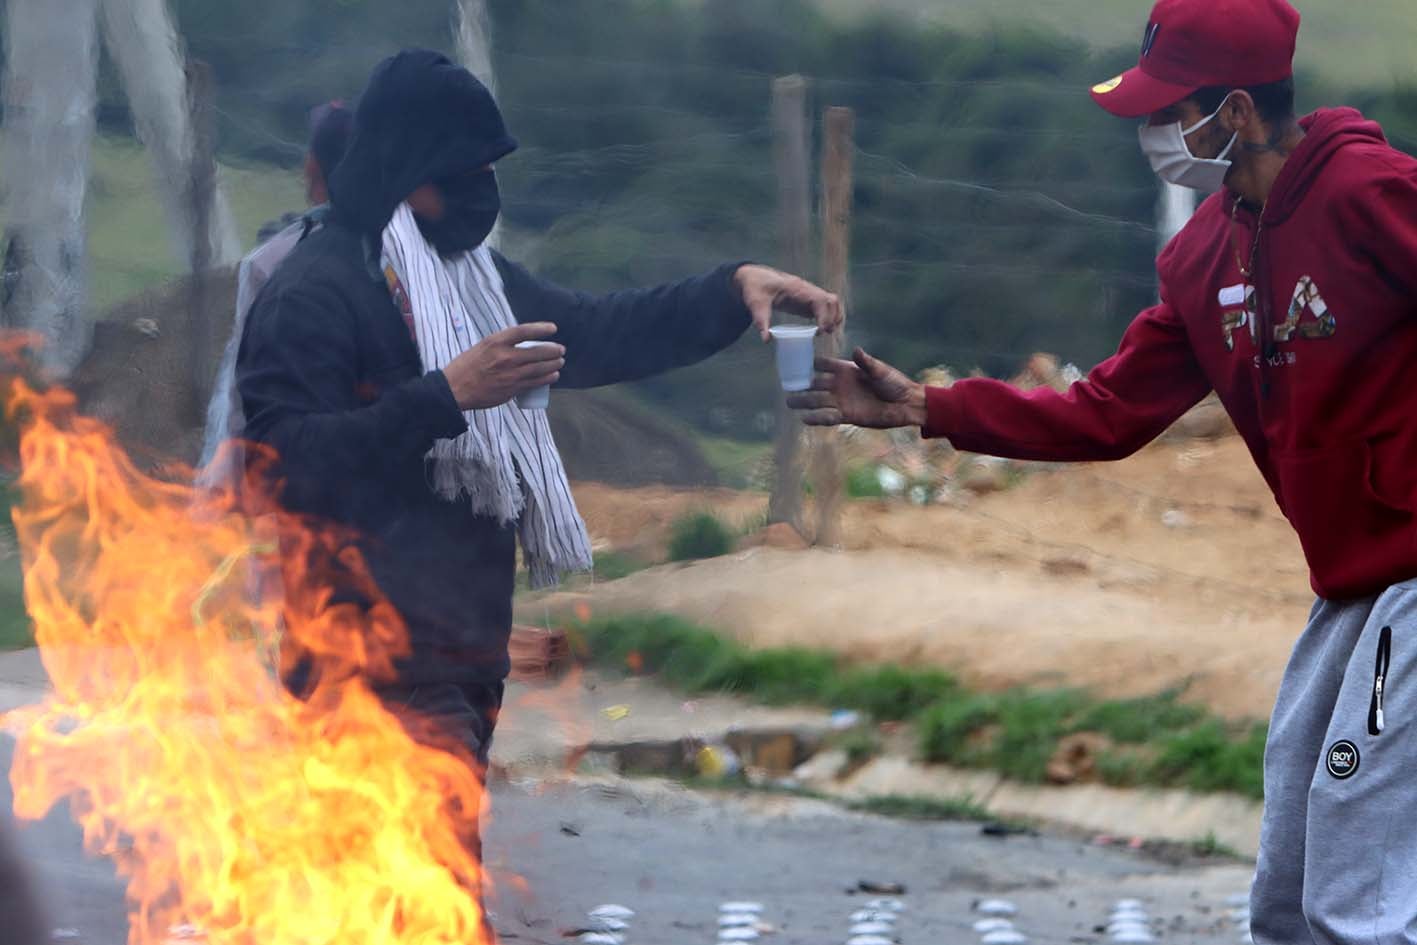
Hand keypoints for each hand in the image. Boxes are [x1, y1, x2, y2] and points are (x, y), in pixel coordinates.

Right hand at [441, 322, 565, 410]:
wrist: (455, 389)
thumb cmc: (466, 366)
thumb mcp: (482, 347)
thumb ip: (501, 345)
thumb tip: (520, 343)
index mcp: (495, 342)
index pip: (524, 331)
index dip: (541, 329)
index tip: (553, 328)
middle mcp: (505, 357)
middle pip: (537, 351)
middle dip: (553, 350)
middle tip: (560, 349)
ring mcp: (510, 374)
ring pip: (540, 368)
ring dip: (554, 364)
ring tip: (560, 362)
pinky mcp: (512, 389)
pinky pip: (535, 382)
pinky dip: (547, 378)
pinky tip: (553, 375)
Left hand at [734, 264, 842, 341]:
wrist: (754, 277)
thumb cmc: (755, 287)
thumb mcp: (756, 304)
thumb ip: (761, 321)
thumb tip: (767, 339)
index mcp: (796, 288)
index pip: (820, 299)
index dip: (825, 315)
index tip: (820, 331)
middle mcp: (806, 289)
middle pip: (831, 301)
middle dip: (832, 318)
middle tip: (823, 334)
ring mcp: (808, 293)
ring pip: (831, 302)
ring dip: (834, 316)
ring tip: (826, 332)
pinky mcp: (806, 299)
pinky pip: (824, 305)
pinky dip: (828, 316)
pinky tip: (821, 328)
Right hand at [787, 348, 926, 428]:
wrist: (905, 404)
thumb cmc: (894, 383)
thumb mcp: (880, 370)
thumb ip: (866, 362)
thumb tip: (856, 351)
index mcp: (846, 370)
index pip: (824, 365)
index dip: (811, 363)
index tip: (795, 360)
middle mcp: (841, 385)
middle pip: (816, 384)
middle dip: (801, 384)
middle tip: (786, 385)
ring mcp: (842, 400)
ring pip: (818, 401)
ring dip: (804, 401)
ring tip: (789, 402)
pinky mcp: (847, 415)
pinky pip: (828, 417)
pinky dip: (817, 418)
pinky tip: (804, 419)